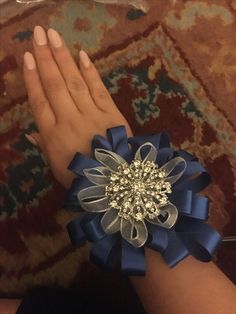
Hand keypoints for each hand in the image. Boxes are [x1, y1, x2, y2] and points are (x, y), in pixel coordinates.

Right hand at [23, 26, 131, 187]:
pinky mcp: (112, 113)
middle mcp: (70, 121)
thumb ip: (44, 146)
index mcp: (53, 136)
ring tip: (54, 37)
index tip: (26, 57)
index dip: (32, 78)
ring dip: (63, 58)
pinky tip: (82, 55)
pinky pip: (99, 89)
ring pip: (74, 82)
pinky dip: (90, 72)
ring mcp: (92, 115)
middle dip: (45, 58)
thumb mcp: (56, 167)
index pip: (39, 102)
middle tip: (38, 34)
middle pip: (55, 85)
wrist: (116, 181)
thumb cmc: (82, 177)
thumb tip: (32, 132)